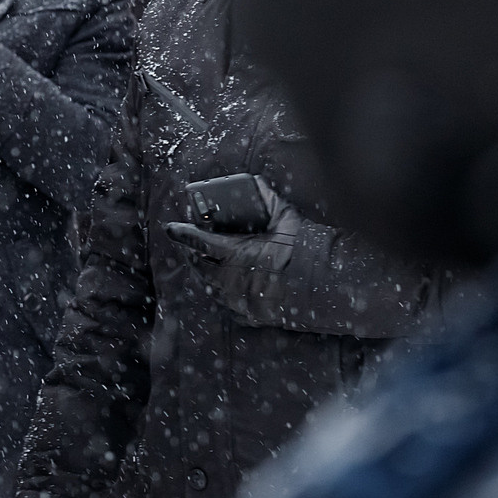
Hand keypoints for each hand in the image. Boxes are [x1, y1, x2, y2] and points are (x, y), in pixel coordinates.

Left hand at [164, 179, 336, 325]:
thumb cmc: (303, 249)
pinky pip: (229, 306)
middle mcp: (231, 279)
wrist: (326, 283)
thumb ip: (266, 199)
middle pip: (199, 267)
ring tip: (203, 265)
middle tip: (189, 247)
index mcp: (234, 253)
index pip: (198, 241)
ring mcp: (240, 300)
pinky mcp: (252, 315)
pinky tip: (224, 289)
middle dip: (191, 256)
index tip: (171, 228)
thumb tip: (256, 182)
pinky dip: (223, 295)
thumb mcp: (284, 218)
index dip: (183, 233)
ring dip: (205, 276)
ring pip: (210, 288)